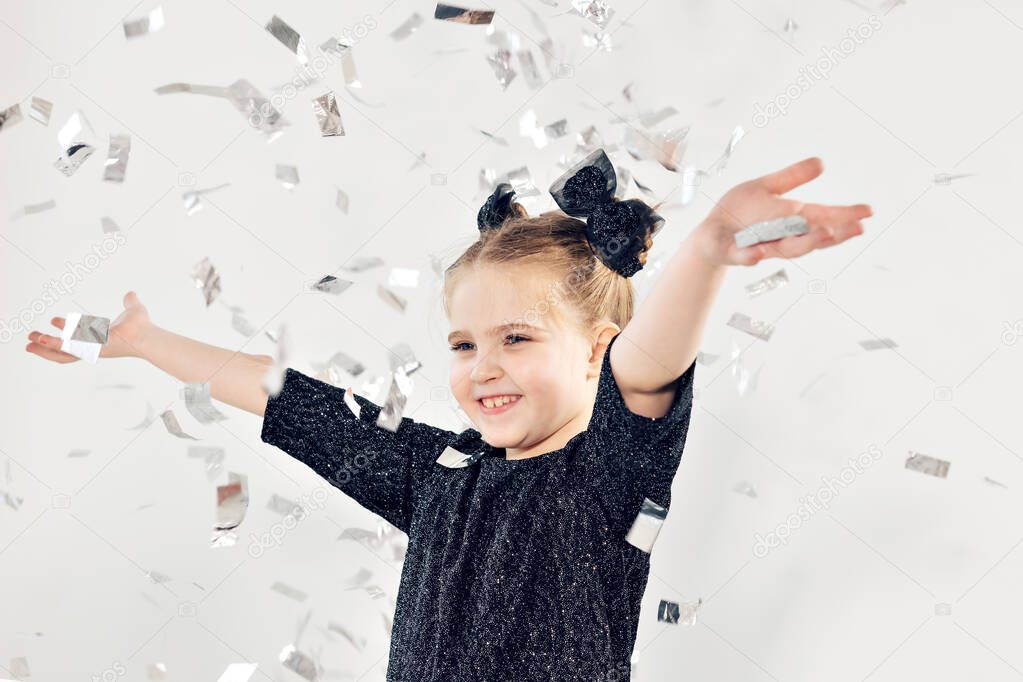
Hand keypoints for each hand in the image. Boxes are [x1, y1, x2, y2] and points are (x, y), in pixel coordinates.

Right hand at [25, 291, 152, 362]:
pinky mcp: (89, 350)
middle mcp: (94, 346)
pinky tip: (40, 339)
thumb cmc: (143, 326)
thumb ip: (129, 302)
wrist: (147, 334)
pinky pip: (67, 348)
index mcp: (100, 338)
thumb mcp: (133, 309)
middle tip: (30, 340)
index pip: (78, 334)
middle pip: (65, 350)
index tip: (53, 319)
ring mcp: (91, 350)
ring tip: (29, 343)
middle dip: (47, 346)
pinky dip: (53, 344)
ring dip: (44, 347)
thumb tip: (131, 294)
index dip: (66, 327)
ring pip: (62, 352)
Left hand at [692, 157, 873, 266]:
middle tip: (856, 228)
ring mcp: (759, 246)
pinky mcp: (735, 253)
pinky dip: (751, 257)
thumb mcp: (766, 188)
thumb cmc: (740, 212)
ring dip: (804, 244)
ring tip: (824, 233)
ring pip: (784, 249)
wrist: (709, 233)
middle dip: (833, 234)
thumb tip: (821, 162)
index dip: (845, 216)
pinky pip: (744, 257)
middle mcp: (781, 237)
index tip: (868, 212)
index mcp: (790, 220)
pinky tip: (759, 255)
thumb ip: (791, 178)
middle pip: (810, 238)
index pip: (822, 218)